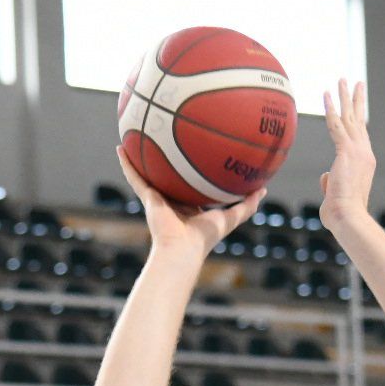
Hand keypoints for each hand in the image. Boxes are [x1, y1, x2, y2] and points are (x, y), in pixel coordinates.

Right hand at [115, 147, 263, 259]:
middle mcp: (173, 201)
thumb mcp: (231, 218)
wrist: (183, 250)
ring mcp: (158, 199)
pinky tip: (120, 147)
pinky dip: (126, 164)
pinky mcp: (148, 198)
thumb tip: (264, 188)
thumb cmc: (206, 237)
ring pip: (148, 173)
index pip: (191, 185)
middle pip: (169, 176)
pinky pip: (135, 177)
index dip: (192, 171)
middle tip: (166, 138)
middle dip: (166, 160)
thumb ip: (247, 205)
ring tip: (136, 135)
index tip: (195, 154)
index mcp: (190, 206)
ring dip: (140, 157)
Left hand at [319, 79, 374, 228]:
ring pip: (350, 117)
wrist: (348, 216)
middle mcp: (365, 153)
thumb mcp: (335, 194)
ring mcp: (358, 151)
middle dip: (357, 100)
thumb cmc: (341, 213)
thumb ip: (331, 182)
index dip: (357, 120)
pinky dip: (331, 109)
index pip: (360, 136)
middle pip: (359, 121)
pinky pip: (336, 125)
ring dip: (345, 97)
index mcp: (364, 163)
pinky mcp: (346, 151)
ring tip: (342, 79)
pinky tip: (326, 94)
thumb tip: (326, 176)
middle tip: (356, 83)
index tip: (356, 107)